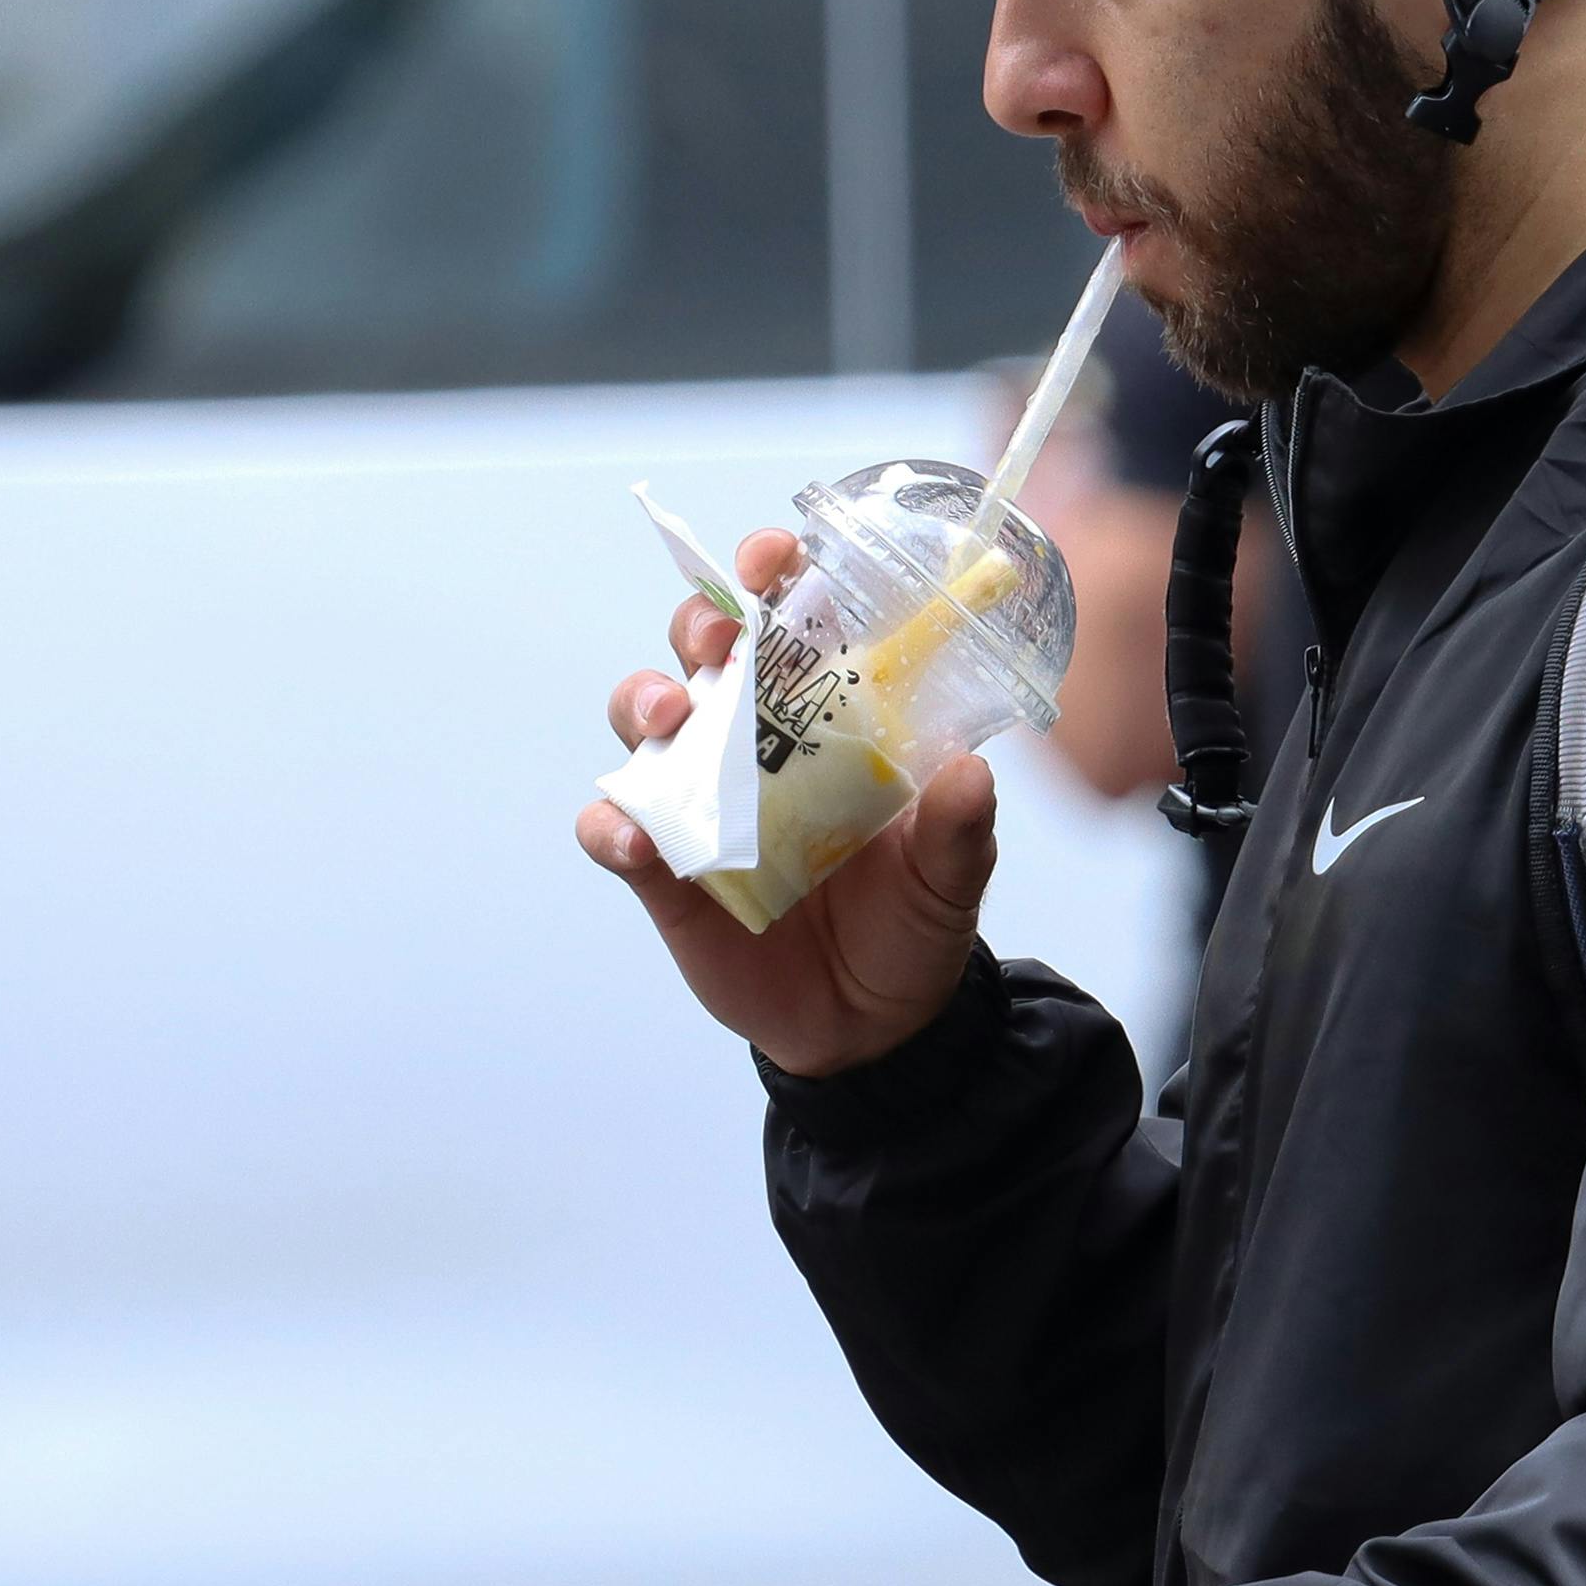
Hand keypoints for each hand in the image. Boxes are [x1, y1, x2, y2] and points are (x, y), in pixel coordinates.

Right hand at [572, 529, 998, 1078]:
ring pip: (641, 721)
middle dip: (699, 625)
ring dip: (643, 703)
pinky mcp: (663, 872)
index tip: (775, 557)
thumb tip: (971, 775)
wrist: (873, 1028)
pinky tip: (636, 839)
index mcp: (825, 718)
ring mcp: (699, 803)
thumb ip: (957, 829)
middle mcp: (752, 742)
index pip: (789, 621)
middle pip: (700, 651)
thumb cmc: (912, 926)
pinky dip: (613, 826)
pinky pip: (615, 831)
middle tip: (721, 643)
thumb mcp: (950, 878)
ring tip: (668, 720)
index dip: (771, 574)